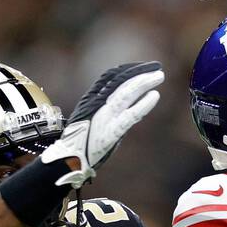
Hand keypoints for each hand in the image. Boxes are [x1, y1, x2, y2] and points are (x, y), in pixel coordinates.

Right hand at [39, 62, 163, 187]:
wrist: (68, 159)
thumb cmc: (80, 143)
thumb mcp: (91, 121)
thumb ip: (107, 113)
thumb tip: (126, 109)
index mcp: (92, 100)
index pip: (111, 78)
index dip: (128, 71)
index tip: (143, 68)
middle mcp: (98, 105)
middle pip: (120, 83)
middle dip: (140, 74)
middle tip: (157, 68)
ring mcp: (104, 117)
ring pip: (126, 94)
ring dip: (143, 83)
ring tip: (159, 76)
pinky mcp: (111, 132)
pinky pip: (129, 116)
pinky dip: (143, 105)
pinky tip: (155, 95)